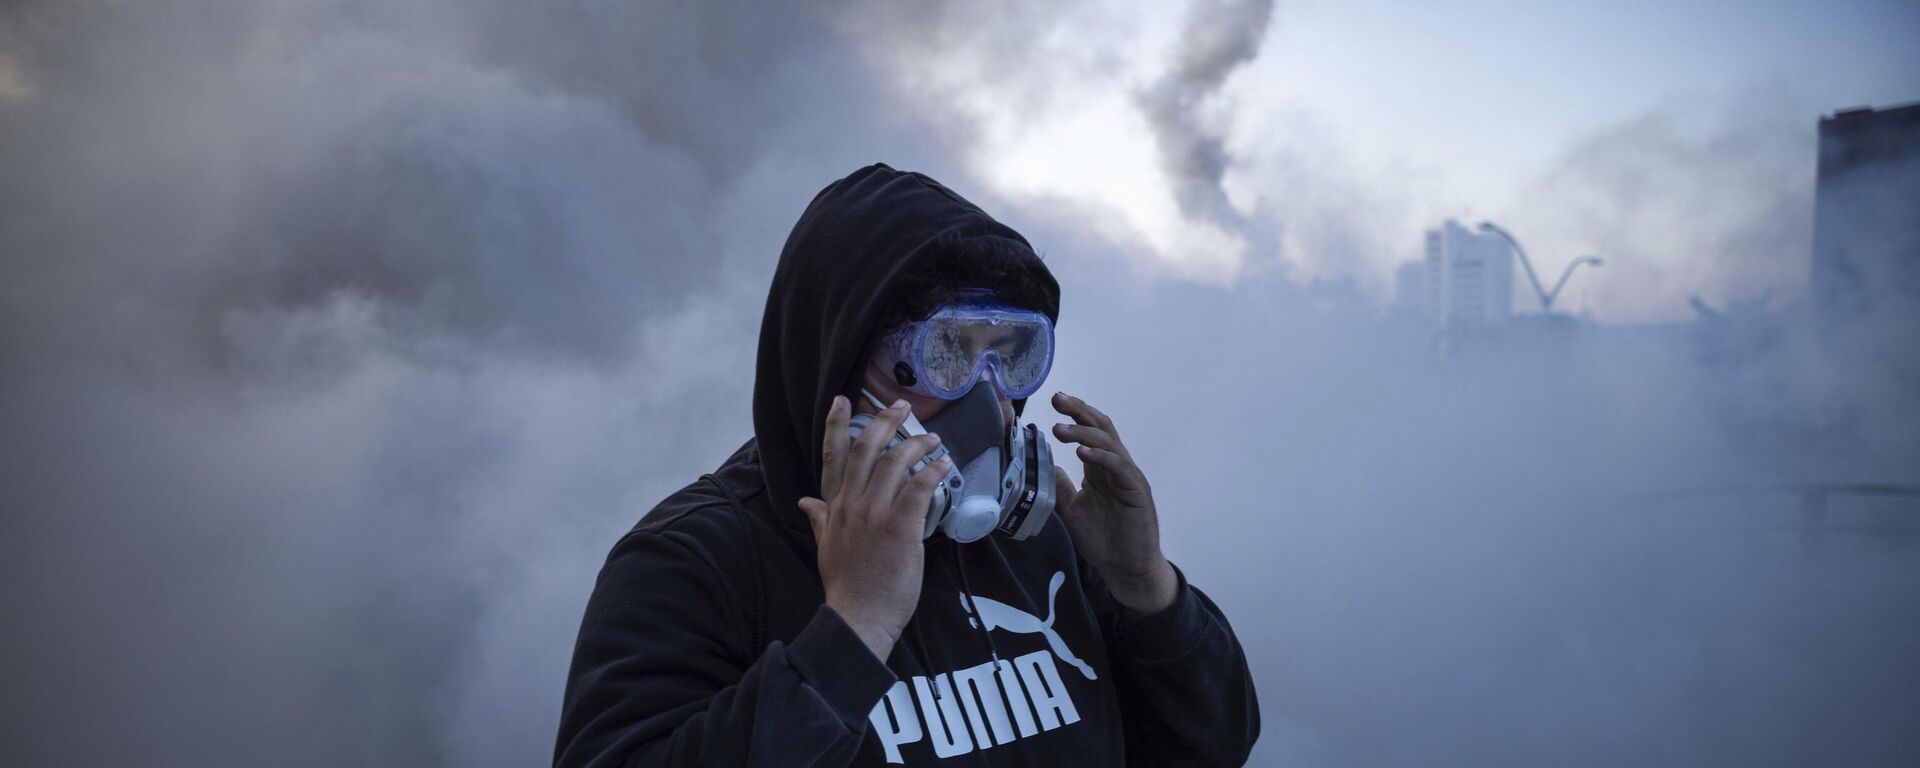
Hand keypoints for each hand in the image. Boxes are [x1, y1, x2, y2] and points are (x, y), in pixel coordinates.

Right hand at [798, 395, 950, 661]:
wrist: (858, 616)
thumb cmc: (846, 585)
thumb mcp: (825, 547)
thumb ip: (819, 518)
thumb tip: (803, 501)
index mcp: (834, 507)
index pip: (832, 457)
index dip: (836, 426)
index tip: (842, 400)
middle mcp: (852, 504)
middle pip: (866, 449)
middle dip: (884, 421)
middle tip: (902, 405)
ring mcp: (875, 513)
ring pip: (894, 463)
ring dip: (916, 444)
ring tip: (933, 437)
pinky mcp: (899, 526)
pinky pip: (919, 488)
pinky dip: (933, 471)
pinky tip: (945, 464)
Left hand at [1050, 392, 1177, 613]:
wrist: (1126, 568)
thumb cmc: (1104, 539)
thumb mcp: (1071, 509)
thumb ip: (1060, 486)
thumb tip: (1043, 464)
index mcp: (1101, 468)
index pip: (1089, 431)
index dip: (1074, 413)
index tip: (1054, 401)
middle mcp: (1116, 466)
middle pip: (1100, 427)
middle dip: (1079, 411)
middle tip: (1057, 399)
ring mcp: (1127, 477)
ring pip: (1109, 443)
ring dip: (1084, 433)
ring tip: (1060, 429)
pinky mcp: (1136, 491)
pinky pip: (1119, 466)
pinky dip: (1101, 456)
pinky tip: (1083, 452)